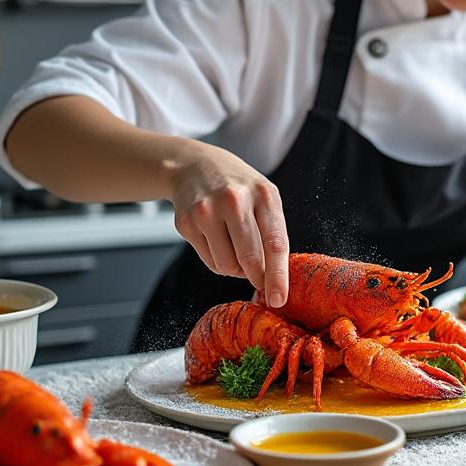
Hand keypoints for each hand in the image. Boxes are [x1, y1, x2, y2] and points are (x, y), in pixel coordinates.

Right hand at [168, 143, 289, 305]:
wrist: (196, 166)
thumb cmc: (239, 189)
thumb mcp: (264, 199)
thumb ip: (273, 234)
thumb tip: (274, 281)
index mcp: (263, 194)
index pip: (275, 243)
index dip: (278, 276)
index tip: (279, 299)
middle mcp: (234, 200)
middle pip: (249, 259)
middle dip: (257, 278)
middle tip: (260, 283)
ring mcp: (206, 211)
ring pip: (227, 265)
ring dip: (236, 269)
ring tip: (236, 248)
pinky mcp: (186, 223)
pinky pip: (209, 261)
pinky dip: (218, 261)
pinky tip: (219, 242)